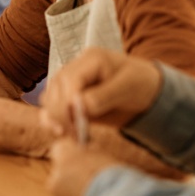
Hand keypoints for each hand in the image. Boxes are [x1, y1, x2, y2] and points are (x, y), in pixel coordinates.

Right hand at [41, 49, 162, 137]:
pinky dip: (53, 121)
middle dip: (60, 113)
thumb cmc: (141, 84)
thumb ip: (104, 96)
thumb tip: (78, 107)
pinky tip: (64, 133)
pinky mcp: (66, 97)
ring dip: (54, 118)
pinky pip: (51, 108)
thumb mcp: (129, 86)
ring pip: (48, 99)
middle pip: (55, 89)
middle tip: (74, 134)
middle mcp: (75, 68)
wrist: (146, 93)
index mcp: (91, 59)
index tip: (76, 123)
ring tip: (70, 135)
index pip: (70, 79)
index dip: (68, 101)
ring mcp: (69, 83)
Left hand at [46, 137, 123, 195]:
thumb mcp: (108, 158)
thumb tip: (87, 150)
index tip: (81, 160)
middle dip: (72, 180)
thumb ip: (91, 153)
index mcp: (67, 158)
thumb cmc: (118, 182)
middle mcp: (55, 178)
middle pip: (60, 175)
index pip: (60, 148)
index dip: (71, 155)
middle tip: (93, 187)